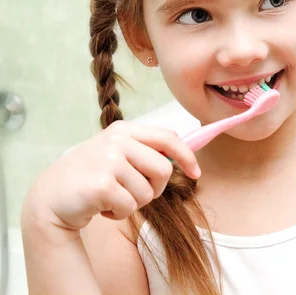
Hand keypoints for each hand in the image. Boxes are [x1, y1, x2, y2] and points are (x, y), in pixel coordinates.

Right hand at [23, 121, 200, 232]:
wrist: (49, 198)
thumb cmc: (89, 176)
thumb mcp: (115, 153)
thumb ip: (144, 151)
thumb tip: (183, 158)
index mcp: (123, 130)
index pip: (168, 138)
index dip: (187, 156)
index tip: (195, 173)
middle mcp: (116, 141)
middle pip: (163, 169)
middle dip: (155, 189)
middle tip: (135, 194)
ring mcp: (108, 161)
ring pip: (147, 192)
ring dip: (133, 204)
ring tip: (111, 199)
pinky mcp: (102, 185)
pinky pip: (130, 207)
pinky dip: (118, 214)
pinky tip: (101, 208)